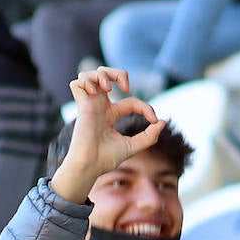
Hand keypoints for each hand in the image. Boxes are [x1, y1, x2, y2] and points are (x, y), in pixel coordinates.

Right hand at [52, 67, 164, 203]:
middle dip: (118, 73)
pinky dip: (86, 81)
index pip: (131, 101)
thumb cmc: (107, 159)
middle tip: (125, 87)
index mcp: (110, 115)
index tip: (153, 119)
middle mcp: (99, 107)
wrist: (91, 166)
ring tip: (109, 88)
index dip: (145, 107)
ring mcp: (89, 104)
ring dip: (102, 74)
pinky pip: (76, 83)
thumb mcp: (133, 146)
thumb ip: (150, 136)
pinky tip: (94, 92)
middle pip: (105, 75)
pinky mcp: (81, 106)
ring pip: (89, 75)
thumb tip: (162, 122)